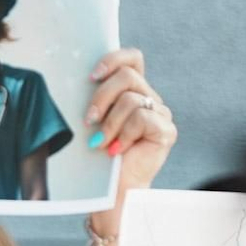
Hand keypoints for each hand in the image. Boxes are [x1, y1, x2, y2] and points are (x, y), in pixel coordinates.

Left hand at [85, 48, 176, 195]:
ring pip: (131, 99)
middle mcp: (150, 98)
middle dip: (101, 96)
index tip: (91, 76)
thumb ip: (93, 96)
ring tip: (100, 143)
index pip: (132, 58)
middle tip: (88, 119)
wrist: (111, 187)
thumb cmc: (97, 153)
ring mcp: (161, 113)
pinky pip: (142, 118)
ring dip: (109, 123)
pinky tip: (117, 149)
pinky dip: (123, 134)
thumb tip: (78, 78)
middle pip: (127, 76)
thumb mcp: (92, 118)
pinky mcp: (166, 130)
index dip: (113, 59)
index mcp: (133, 90)